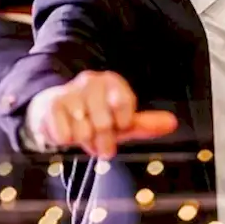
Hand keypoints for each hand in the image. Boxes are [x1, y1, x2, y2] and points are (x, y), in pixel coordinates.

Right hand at [28, 70, 176, 157]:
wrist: (53, 111)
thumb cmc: (93, 118)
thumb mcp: (120, 121)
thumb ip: (146, 123)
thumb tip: (172, 123)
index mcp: (112, 82)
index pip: (126, 111)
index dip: (122, 126)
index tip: (117, 126)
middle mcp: (91, 81)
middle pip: (105, 124)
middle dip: (102, 141)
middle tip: (98, 142)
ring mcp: (70, 91)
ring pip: (84, 132)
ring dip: (83, 141)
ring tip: (81, 134)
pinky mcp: (51, 104)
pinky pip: (64, 135)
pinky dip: (66, 140)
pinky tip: (65, 130)